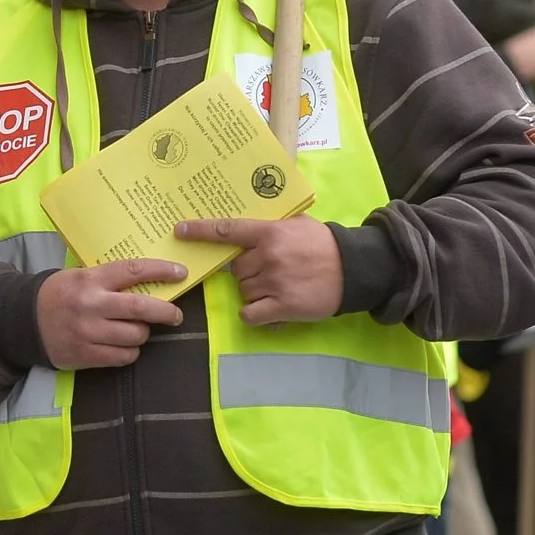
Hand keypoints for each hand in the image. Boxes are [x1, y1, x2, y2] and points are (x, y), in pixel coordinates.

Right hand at [36, 261, 185, 369]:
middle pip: (141, 309)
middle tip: (176, 315)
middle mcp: (91, 305)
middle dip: (166, 312)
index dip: (161, 271)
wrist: (24, 321)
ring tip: (137, 329)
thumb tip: (151, 282)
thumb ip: (110, 279)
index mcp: (91, 280)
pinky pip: (124, 356)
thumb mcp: (80, 276)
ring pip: (136, 336)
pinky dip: (130, 351)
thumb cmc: (59, 294)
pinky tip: (123, 344)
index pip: (133, 271)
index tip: (180, 273)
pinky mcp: (86, 355)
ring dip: (143, 333)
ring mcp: (89, 332)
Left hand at [178, 216, 344, 324]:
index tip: (180, 231)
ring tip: (279, 286)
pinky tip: (268, 308)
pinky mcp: (282, 306)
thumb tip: (248, 221)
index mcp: (270, 232)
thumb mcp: (298, 223)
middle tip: (271, 271)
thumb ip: (272, 223)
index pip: (228, 230)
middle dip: (248, 272)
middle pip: (237, 270)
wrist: (354, 268)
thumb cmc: (324, 243)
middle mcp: (268, 256)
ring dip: (255, 292)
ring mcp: (274, 282)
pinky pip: (251, 313)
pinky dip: (255, 314)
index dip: (201, 231)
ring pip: (244, 291)